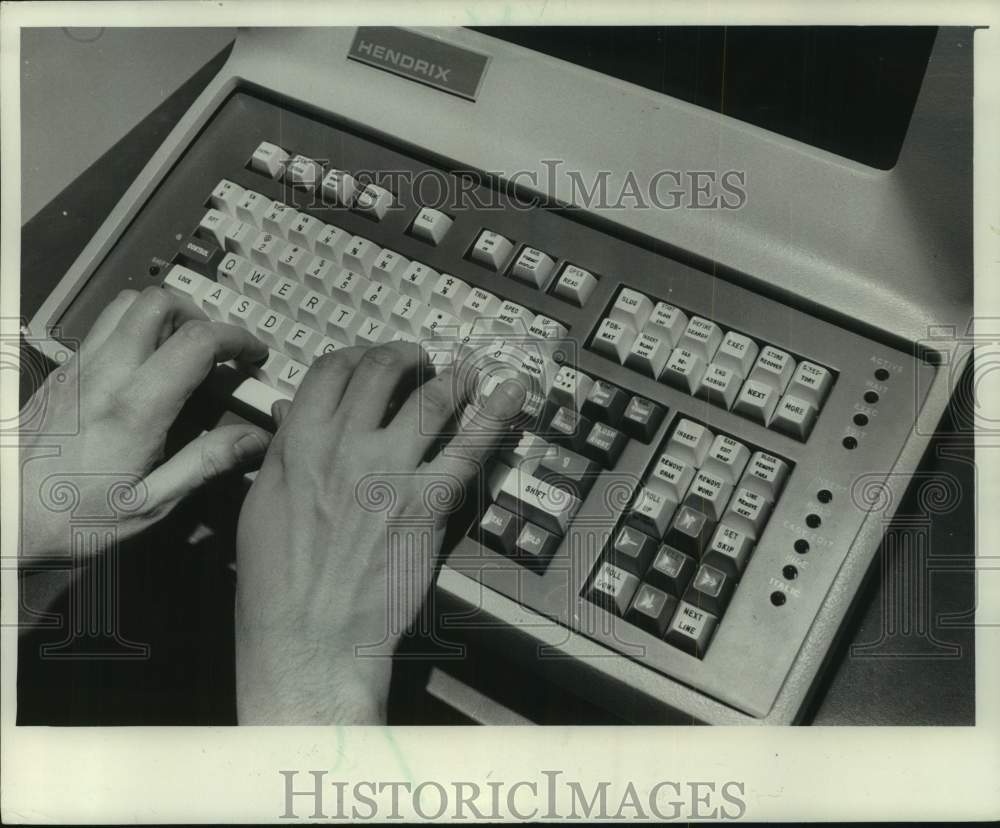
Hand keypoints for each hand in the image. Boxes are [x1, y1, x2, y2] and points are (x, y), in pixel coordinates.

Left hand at [19, 287, 272, 562]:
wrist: (0, 517)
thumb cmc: (69, 520)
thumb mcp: (148, 504)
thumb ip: (205, 463)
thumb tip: (255, 438)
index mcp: (134, 408)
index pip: (196, 340)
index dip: (236, 338)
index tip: (253, 355)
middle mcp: (104, 374)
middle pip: (157, 303)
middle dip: (199, 315)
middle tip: (217, 348)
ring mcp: (76, 368)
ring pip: (125, 306)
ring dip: (163, 316)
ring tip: (181, 352)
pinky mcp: (60, 374)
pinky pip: (102, 330)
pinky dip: (135, 332)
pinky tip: (145, 372)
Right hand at [234, 341, 524, 723]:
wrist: (310, 636)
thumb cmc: (277, 580)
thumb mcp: (261, 504)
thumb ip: (282, 451)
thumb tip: (290, 413)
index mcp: (299, 442)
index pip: (332, 369)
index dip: (357, 356)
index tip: (371, 361)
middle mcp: (345, 445)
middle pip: (383, 371)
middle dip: (406, 356)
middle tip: (421, 361)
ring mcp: (390, 471)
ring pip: (430, 400)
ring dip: (453, 377)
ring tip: (464, 372)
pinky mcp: (427, 503)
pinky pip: (467, 449)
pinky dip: (494, 416)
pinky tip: (511, 394)